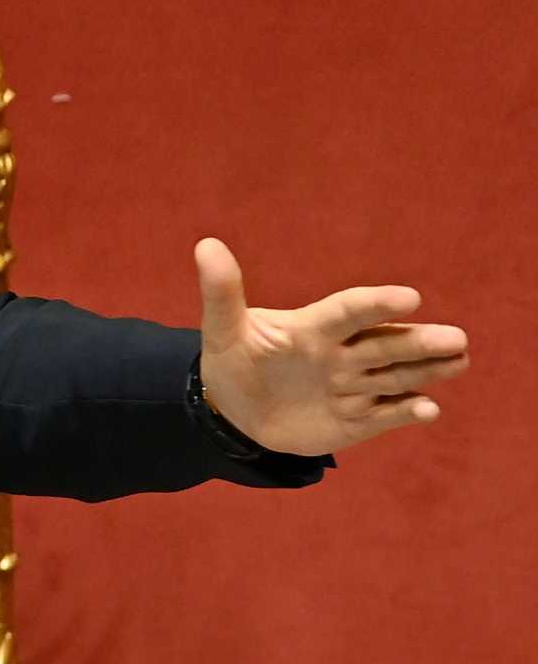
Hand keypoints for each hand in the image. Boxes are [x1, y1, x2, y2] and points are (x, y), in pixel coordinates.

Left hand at [195, 237, 469, 456]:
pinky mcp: (359, 418)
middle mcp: (343, 353)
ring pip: (396, 375)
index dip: (376, 304)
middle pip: (386, 344)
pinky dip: (408, 411)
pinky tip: (427, 409)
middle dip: (420, 342)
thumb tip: (206, 245)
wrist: (235, 409)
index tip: (409, 299)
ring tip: (457, 360)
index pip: (349, 312)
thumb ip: (222, 293)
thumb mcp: (223, 330)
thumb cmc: (235, 360)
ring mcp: (353, 386)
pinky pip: (388, 414)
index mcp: (314, 327)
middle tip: (456, 339)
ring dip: (427, 369)